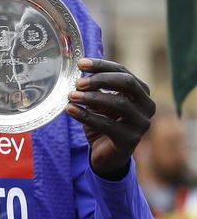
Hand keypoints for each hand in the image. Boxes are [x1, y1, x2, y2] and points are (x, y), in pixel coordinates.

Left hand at [67, 58, 154, 178]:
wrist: (105, 154)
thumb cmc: (103, 122)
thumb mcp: (99, 102)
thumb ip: (95, 87)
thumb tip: (79, 68)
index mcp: (141, 92)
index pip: (123, 72)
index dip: (102, 65)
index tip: (80, 63)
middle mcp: (147, 106)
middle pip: (127, 83)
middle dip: (100, 80)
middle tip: (77, 82)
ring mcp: (141, 124)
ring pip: (119, 103)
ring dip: (92, 97)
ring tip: (71, 96)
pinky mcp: (130, 140)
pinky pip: (107, 125)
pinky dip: (86, 116)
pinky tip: (70, 110)